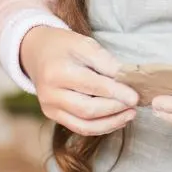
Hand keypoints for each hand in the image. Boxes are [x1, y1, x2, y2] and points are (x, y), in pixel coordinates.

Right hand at [20, 28, 138, 136]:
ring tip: (129, 116)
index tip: (135, 96)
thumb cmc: (63, 47)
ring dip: (110, 123)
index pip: (92, 87)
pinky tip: (115, 121)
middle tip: (134, 106)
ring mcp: (50, 108)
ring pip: (84, 125)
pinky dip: (100, 127)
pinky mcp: (53, 116)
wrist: (36, 53)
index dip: (116, 93)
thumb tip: (127, 80)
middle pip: (87, 110)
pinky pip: (79, 127)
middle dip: (114, 110)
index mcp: (58, 72)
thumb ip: (106, 62)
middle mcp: (51, 94)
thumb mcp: (84, 44)